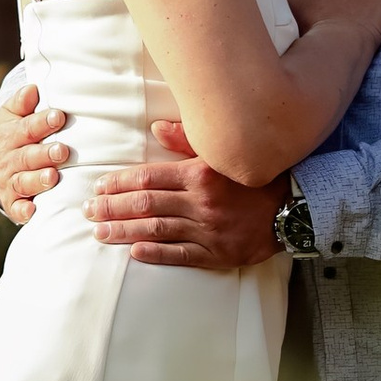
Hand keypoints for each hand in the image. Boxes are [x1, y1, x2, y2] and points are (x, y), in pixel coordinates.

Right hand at [0, 76, 68, 225]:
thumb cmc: (13, 135)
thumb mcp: (11, 115)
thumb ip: (22, 102)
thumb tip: (33, 89)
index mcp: (11, 135)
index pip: (27, 128)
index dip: (42, 123)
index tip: (58, 116)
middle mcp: (9, 159)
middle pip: (27, 156)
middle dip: (44, 154)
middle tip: (62, 151)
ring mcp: (10, 182)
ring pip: (23, 181)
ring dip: (37, 180)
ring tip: (52, 177)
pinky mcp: (12, 203)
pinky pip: (17, 209)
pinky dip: (24, 211)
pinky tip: (33, 211)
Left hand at [89, 120, 283, 273]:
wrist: (293, 208)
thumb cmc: (253, 176)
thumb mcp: (222, 152)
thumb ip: (187, 139)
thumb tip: (155, 126)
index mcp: (199, 174)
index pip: (148, 178)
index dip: (119, 182)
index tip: (99, 185)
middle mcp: (201, 202)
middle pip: (146, 205)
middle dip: (112, 207)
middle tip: (88, 210)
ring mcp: (208, 230)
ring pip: (157, 230)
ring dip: (124, 231)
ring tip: (100, 232)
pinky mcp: (217, 253)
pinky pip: (181, 255)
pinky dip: (156, 253)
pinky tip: (134, 252)